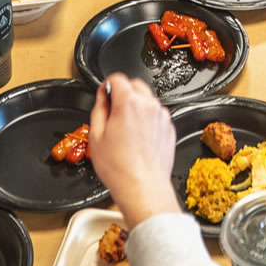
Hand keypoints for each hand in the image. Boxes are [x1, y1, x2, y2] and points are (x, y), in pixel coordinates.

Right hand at [87, 75, 181, 227]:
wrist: (143, 187)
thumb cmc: (120, 168)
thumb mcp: (96, 136)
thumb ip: (98, 109)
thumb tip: (101, 96)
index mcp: (128, 103)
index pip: (117, 78)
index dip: (108, 85)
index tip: (104, 94)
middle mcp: (149, 105)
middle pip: (135, 85)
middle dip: (123, 93)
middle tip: (113, 112)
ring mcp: (162, 116)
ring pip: (148, 100)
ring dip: (137, 106)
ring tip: (126, 129)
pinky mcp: (169, 128)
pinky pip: (157, 115)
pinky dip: (148, 120)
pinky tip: (138, 138)